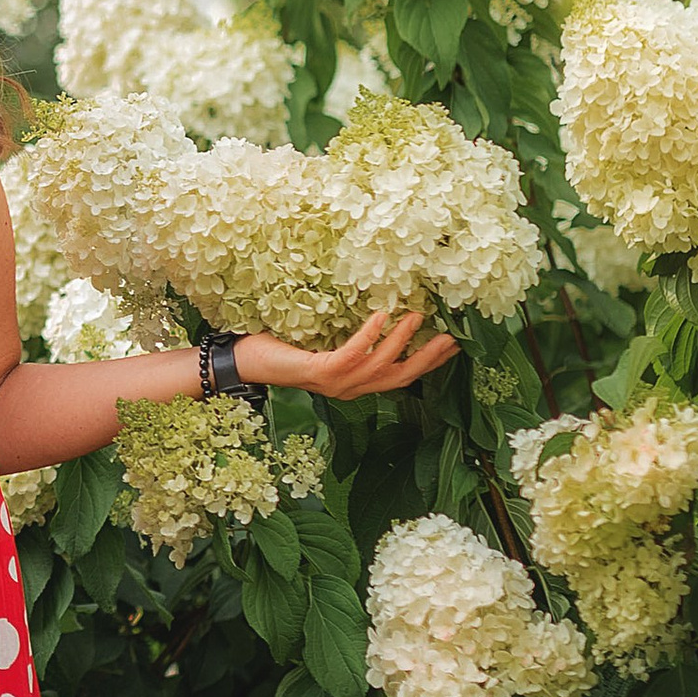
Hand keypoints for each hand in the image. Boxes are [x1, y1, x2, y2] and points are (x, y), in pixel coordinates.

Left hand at [244, 309, 458, 400]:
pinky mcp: (321, 372)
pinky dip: (370, 335)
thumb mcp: (322, 340)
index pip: (398, 377)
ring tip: (419, 316)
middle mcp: (348, 389)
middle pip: (399, 378)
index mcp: (353, 384)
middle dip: (427, 359)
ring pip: (380, 366)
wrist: (245, 362)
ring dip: (402, 341)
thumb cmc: (281, 348)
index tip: (452, 346)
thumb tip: (376, 307)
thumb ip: (348, 335)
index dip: (427, 364)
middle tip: (451, 338)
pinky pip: (353, 354)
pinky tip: (383, 315)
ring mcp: (335, 384)